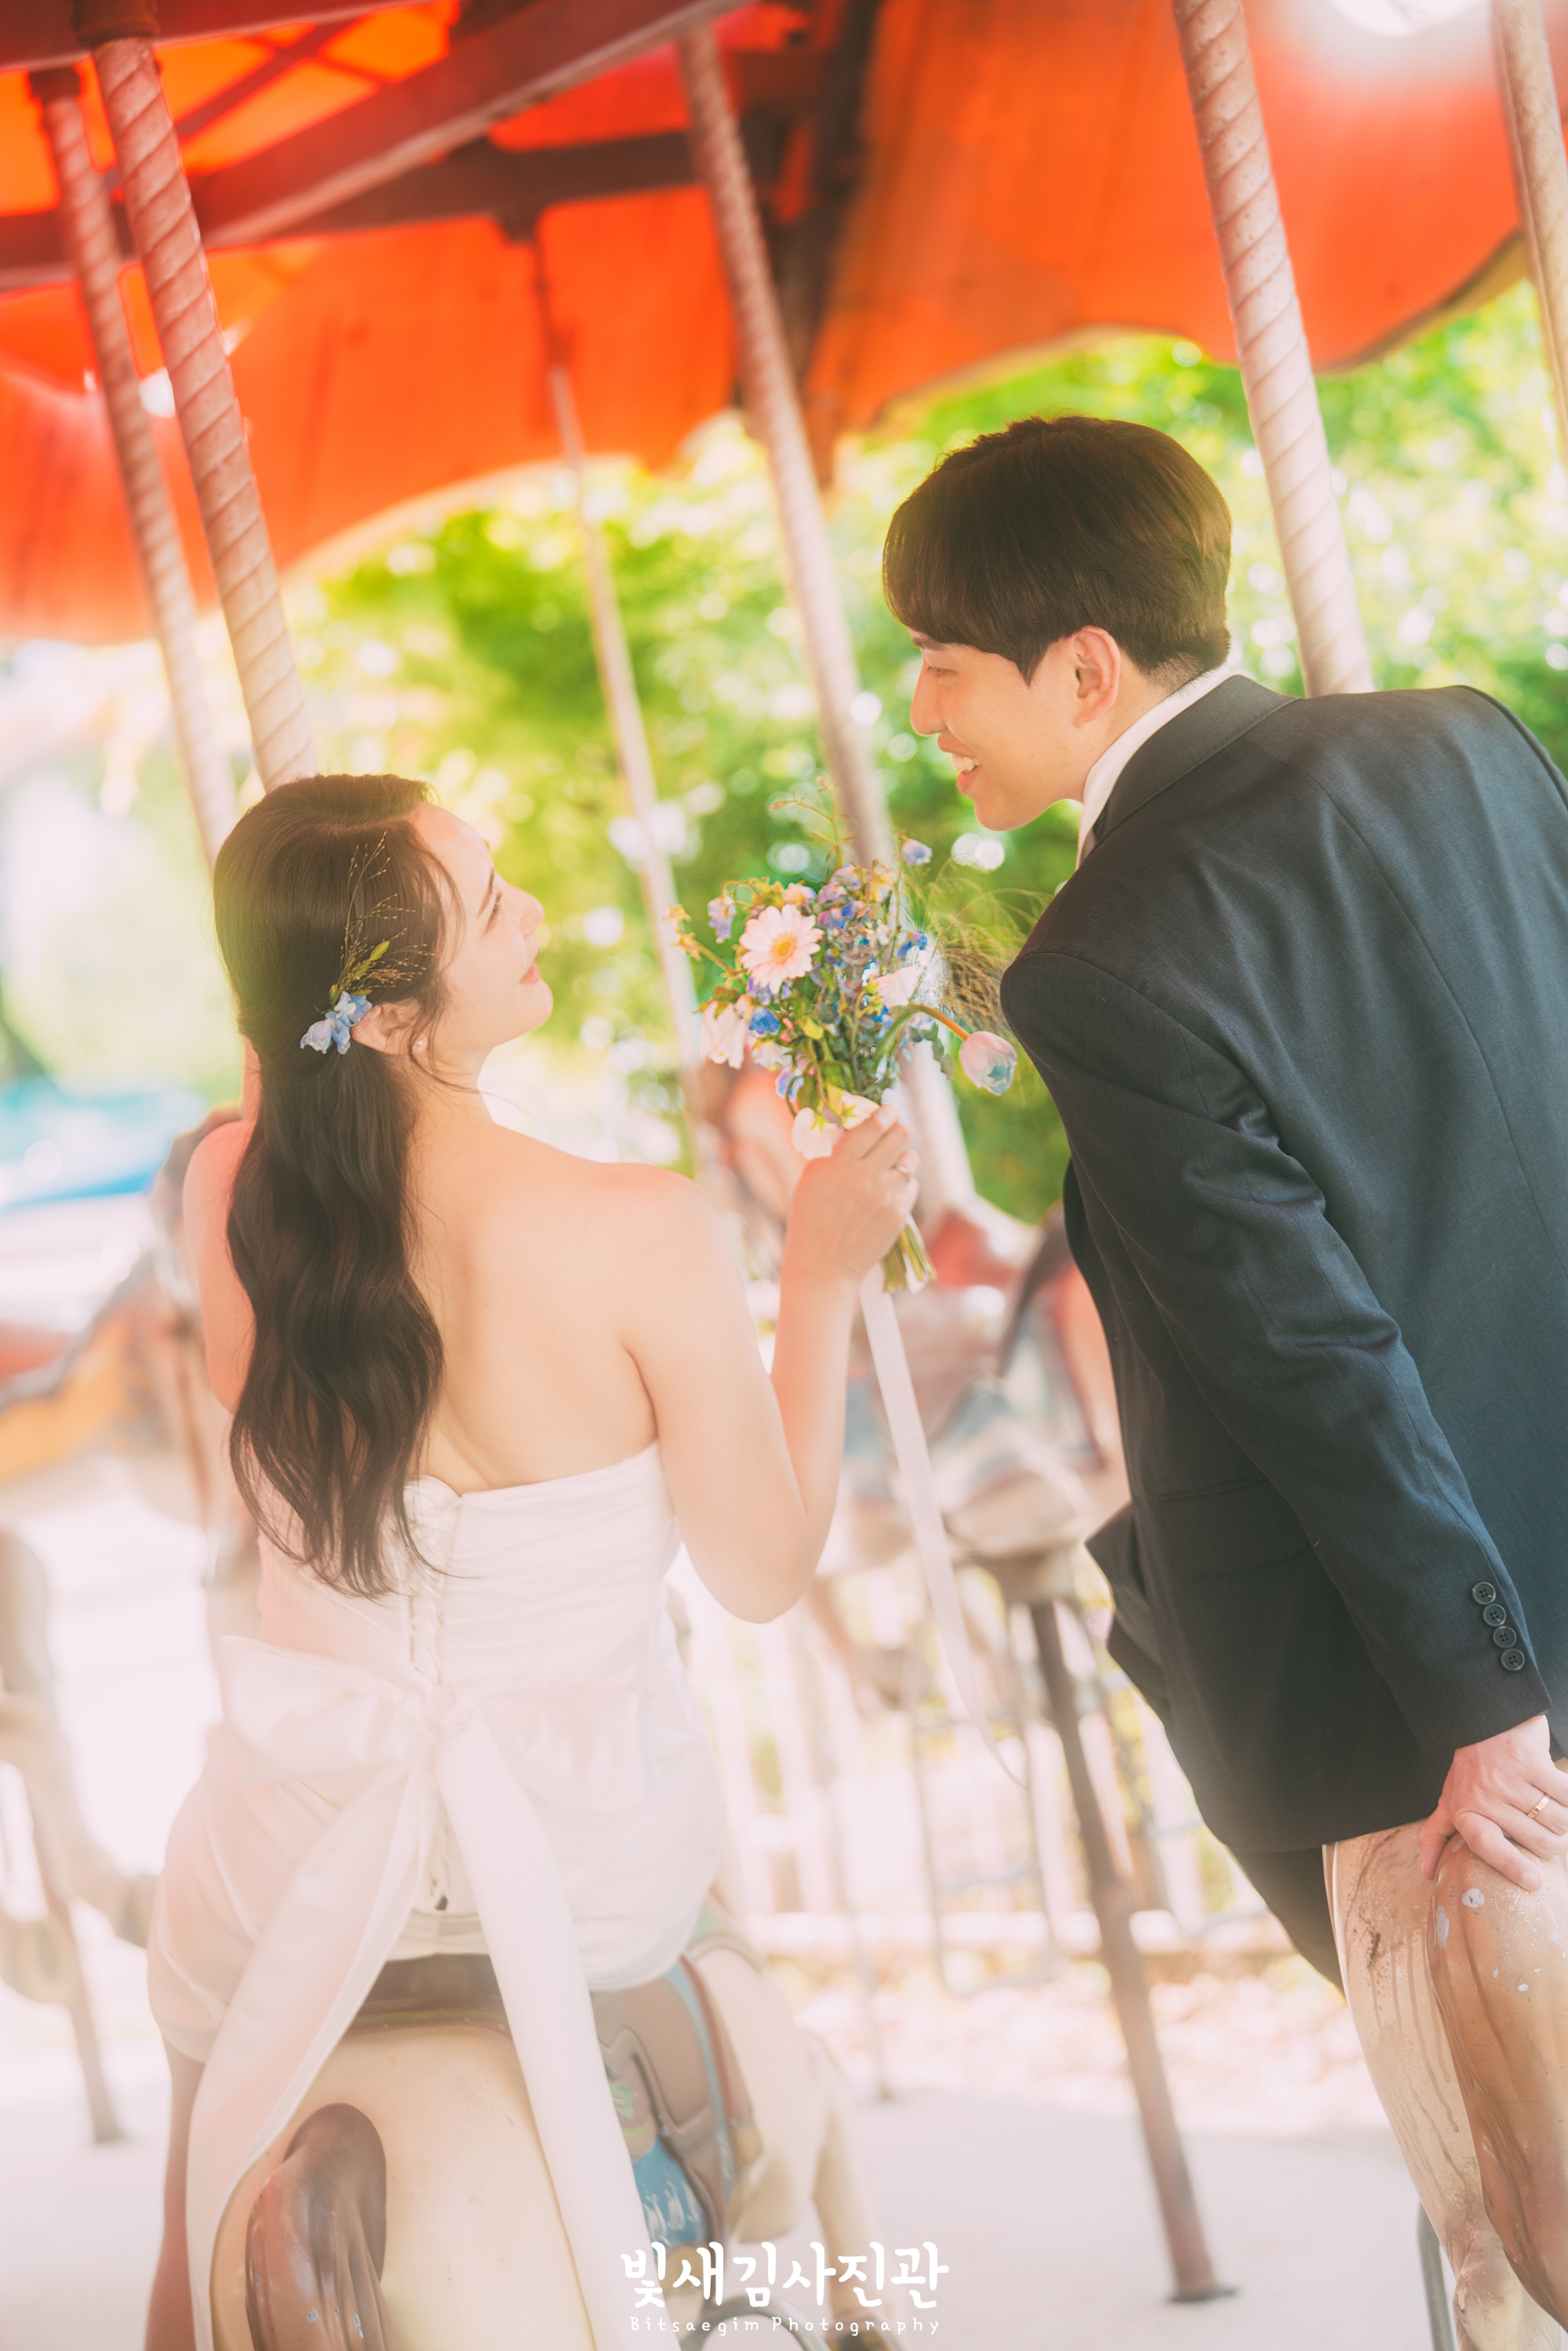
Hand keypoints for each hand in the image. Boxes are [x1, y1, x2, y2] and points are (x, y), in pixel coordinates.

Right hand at [782, 1108, 918, 1289]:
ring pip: (910, 1158)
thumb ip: (830, 1149)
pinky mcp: (899, 1214)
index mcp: (839, 1164)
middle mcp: (866, 1177)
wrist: (824, 1265)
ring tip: (890, 1165)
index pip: (873, 1125)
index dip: (885, 1113)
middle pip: (901, 1135)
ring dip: (902, 1157)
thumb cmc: (810, 1219)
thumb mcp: (810, 1179)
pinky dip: (902, 1184)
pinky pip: (911, 1185)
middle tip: (892, 1132)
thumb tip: (848, 1124)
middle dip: (897, 1129)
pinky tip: (888, 1191)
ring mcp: (886, 1196)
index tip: (888, 1110)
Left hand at [1418, 1714, 1567, 1889]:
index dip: (1509, 1866)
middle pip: (1539, 1841)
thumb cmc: (1469, 1769)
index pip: (1486, 1845)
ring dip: (1566, 1819)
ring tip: (1554, 1808)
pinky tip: (1561, 1791)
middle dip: (1554, 1842)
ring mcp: (1508, 1777)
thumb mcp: (1448, 1800)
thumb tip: (1429, 1874)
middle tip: (1550, 1831)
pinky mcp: (1531, 1760)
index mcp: (1464, 1811)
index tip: (1533, 1882)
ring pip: (1558, 1820)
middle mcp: (1484, 1795)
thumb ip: (1436, 1835)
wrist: (1482, 1718)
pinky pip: (1567, 1794)